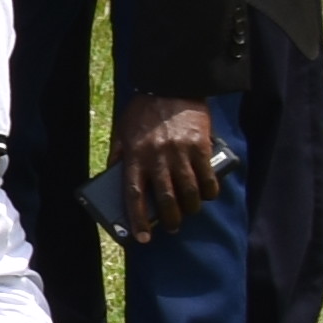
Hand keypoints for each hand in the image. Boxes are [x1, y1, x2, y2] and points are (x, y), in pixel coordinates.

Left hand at [113, 90, 226, 242]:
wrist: (171, 85)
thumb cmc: (143, 111)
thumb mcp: (122, 131)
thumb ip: (118, 155)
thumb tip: (112, 177)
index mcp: (134, 155)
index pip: (134, 195)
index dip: (137, 220)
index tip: (141, 238)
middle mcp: (157, 157)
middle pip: (165, 199)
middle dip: (170, 219)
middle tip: (173, 227)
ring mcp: (180, 152)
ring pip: (189, 191)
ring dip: (191, 208)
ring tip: (190, 212)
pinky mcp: (201, 146)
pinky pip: (207, 176)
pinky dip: (209, 191)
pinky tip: (208, 196)